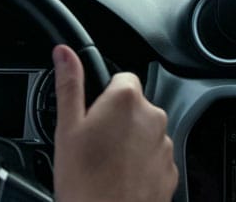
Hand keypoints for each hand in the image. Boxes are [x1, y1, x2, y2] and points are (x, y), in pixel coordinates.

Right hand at [52, 44, 177, 201]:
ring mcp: (164, 145)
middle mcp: (153, 117)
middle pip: (134, 106)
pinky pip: (154, 157)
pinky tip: (120, 178)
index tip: (92, 115)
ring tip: (105, 165)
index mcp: (126, 100)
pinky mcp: (170, 170)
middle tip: (93, 144)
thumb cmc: (84, 182)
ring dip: (130, 142)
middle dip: (117, 119)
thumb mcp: (67, 128)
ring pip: (145, 132)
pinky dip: (141, 164)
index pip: (122, 78)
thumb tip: (65, 53)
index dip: (104, 94)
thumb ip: (70, 84)